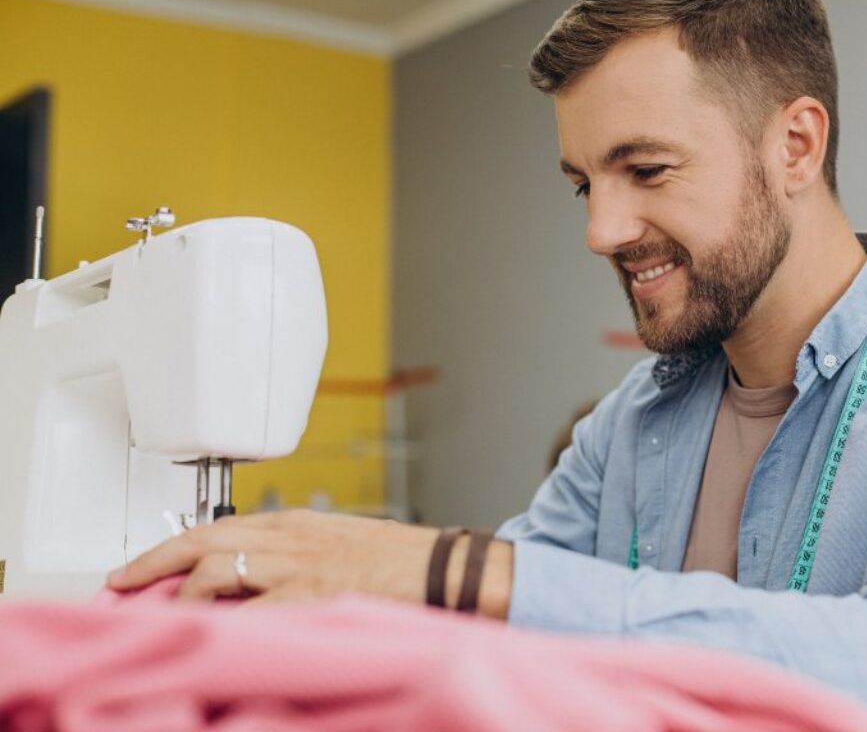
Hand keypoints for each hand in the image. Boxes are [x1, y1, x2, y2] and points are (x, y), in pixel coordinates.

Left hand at [108, 510, 436, 604]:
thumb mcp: (343, 548)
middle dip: (153, 561)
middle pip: (202, 539)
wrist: (450, 571)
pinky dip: (223, 623)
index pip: (219, 527)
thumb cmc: (405, 564)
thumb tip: (259, 584)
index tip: (144, 567)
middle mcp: (291, 537)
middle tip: (121, 583)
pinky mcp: (314, 593)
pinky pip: (251, 609)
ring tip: (164, 616)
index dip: (173, 547)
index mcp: (298, 524)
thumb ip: (298, 559)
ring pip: (215, 569)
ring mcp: (300, 565)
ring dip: (180, 595)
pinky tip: (208, 636)